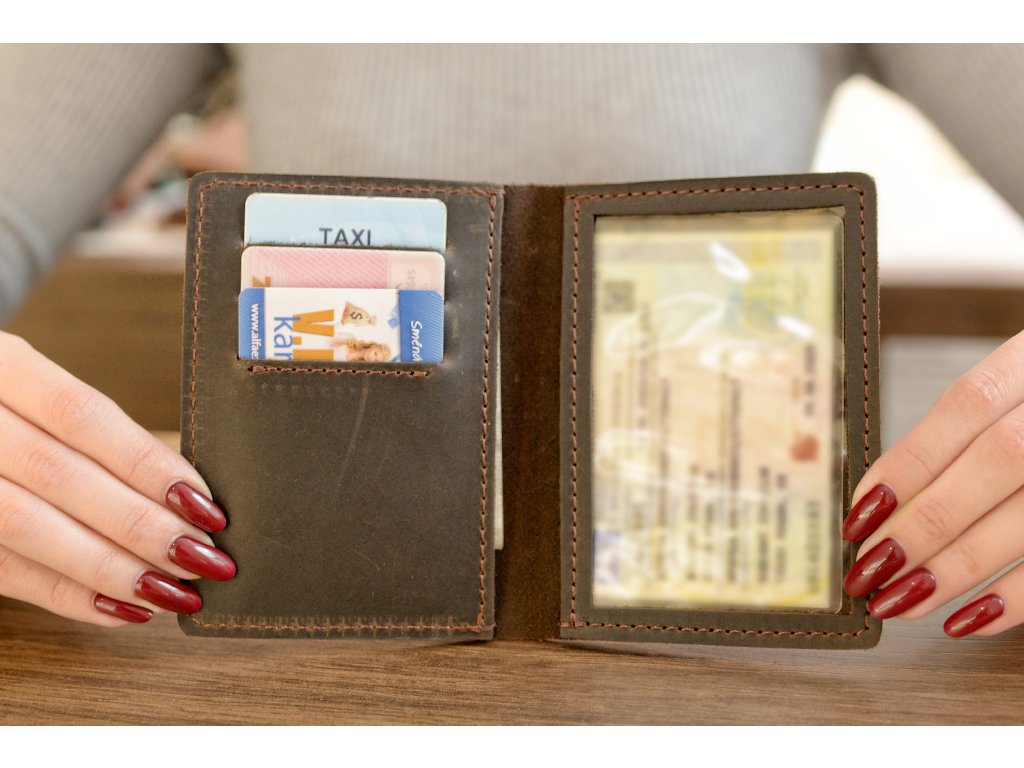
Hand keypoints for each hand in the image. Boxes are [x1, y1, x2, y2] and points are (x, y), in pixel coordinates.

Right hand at [0, 332, 234, 624]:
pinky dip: (67, 595)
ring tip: (175, 592)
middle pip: (59, 476)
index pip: (83, 416)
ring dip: (110, 568)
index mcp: (1, 367)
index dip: (147, 464)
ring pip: (26, 528)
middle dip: (140, 525)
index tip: (206, 505)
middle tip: (204, 558)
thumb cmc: (4, 407)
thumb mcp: (35, 390)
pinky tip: (124, 609)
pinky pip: (3, 570)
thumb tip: (187, 497)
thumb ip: (93, 434)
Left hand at [842, 330, 1023, 636]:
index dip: (909, 462)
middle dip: (924, 523)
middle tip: (868, 570)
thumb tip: (879, 502)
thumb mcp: (1012, 392)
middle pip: (998, 460)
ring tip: (901, 601)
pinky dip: (1017, 597)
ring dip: (958, 567)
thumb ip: (962, 434)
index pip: (967, 404)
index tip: (859, 514)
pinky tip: (967, 619)